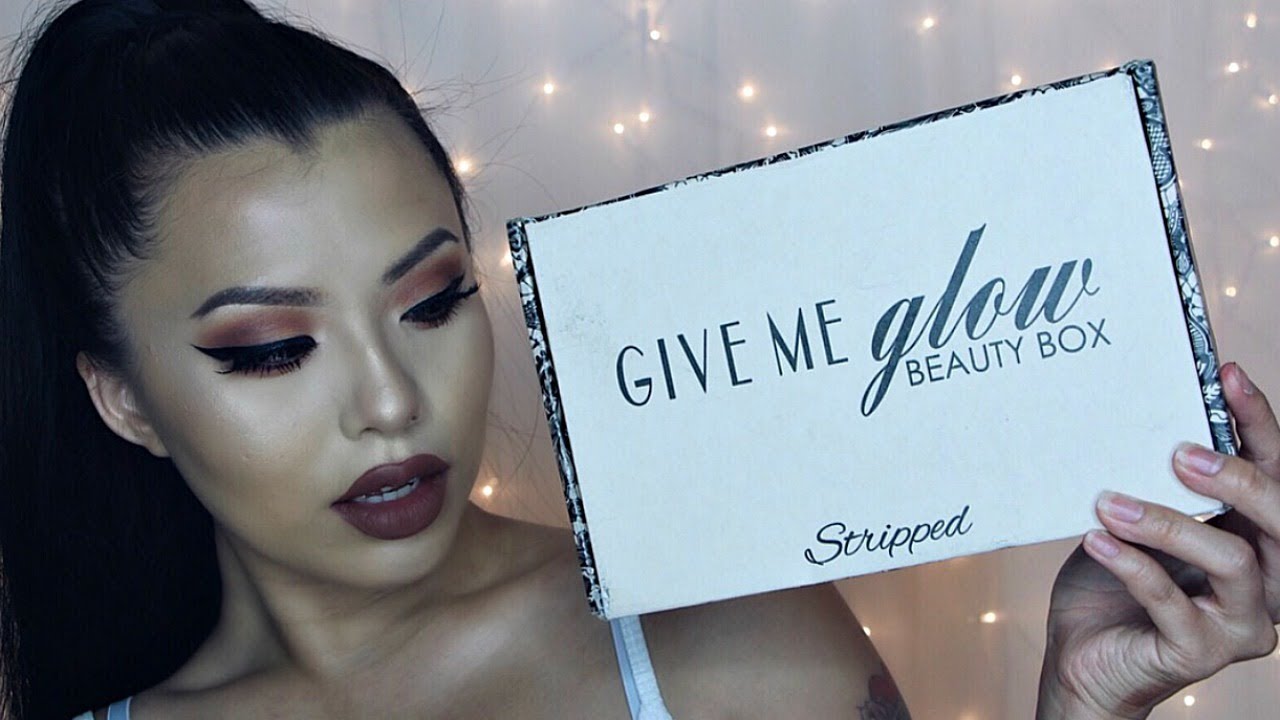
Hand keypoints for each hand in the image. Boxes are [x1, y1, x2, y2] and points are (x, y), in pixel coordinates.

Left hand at [1035, 361, 1279, 719]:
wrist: (1083, 657)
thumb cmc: (1115, 583)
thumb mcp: (1138, 519)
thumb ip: (1156, 482)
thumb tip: (1142, 415)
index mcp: (1258, 540)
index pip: (1275, 475)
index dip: (1258, 425)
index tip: (1228, 376)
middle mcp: (1267, 582)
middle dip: (1237, 477)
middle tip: (1180, 452)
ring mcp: (1240, 622)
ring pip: (1232, 561)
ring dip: (1169, 524)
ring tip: (1110, 502)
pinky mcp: (1201, 653)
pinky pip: (1172, 603)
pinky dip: (1132, 565)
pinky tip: (1097, 540)